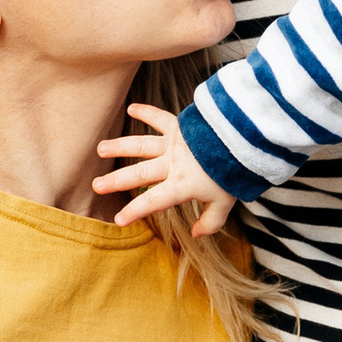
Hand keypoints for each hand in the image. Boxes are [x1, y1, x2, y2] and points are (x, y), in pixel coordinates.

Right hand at [95, 103, 233, 236]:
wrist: (244, 141)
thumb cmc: (234, 174)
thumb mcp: (225, 205)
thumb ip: (209, 222)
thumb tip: (196, 234)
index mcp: (181, 185)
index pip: (152, 202)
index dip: (133, 211)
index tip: (117, 220)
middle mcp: (172, 164)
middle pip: (139, 174)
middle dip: (115, 181)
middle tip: (97, 185)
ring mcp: (174, 143)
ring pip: (141, 145)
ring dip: (119, 146)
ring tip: (100, 148)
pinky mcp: (180, 126)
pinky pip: (160, 117)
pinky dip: (146, 112)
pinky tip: (131, 108)